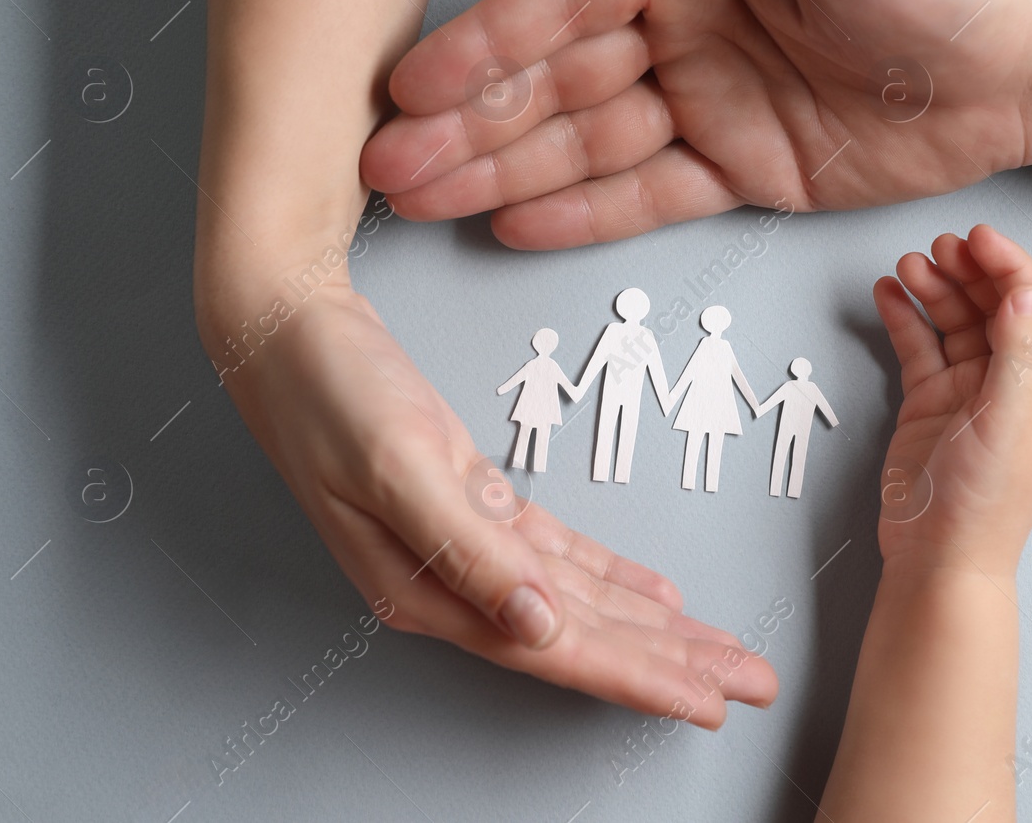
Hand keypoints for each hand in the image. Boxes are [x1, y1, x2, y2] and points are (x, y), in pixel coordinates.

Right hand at [212, 281, 775, 727]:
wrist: (285, 329)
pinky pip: (558, 556)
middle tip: (746, 683)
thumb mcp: (399, 467)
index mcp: (430, 587)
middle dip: (669, 664)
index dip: (637, 677)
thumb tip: (537, 628)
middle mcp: (452, 580)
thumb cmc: (329, 392)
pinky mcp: (472, 502)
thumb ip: (469, 553)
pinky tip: (652, 597)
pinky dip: (608, 576)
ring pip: (579, 600)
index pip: (557, 649)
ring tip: (717, 652)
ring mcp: (464, 543)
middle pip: (581, 636)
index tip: (706, 701)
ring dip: (653, 627)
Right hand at [361, 0, 1031, 246]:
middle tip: (390, 162)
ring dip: (501, 169)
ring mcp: (710, 101)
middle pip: (556, 79)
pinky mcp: (743, 169)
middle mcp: (690, 27)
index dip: (487, 43)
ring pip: (586, 142)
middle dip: (470, 120)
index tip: (417, 83)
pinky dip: (581, 212)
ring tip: (421, 199)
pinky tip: (513, 222)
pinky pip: (646, 194)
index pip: (566, 0)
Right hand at [871, 225, 1031, 577]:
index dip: (1012, 268)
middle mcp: (1010, 384)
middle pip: (994, 308)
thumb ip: (1018, 354)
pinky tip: (890, 294)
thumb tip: (1024, 293)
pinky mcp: (928, 402)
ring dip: (934, 288)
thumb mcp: (1009, 422)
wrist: (938, 559)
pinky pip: (918, 347)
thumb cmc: (985, 505)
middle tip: (941, 247)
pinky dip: (904, 317)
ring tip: (909, 265)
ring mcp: (967, 391)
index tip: (982, 239)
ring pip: (954, 322)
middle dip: (970, 271)